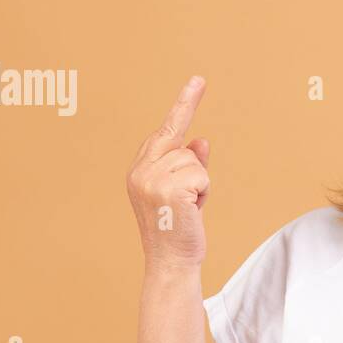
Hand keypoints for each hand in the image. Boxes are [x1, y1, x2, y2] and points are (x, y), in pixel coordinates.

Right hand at [126, 76, 211, 270]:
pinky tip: (191, 211)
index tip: (199, 80)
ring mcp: (151, 179)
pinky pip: (201, 176)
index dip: (183, 106)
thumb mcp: (185, 192)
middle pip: (181, 142)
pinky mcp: (167, 189)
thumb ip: (190, 165)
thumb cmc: (179, 229)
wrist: (172, 262)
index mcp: (140, 170)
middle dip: (192, 149)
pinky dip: (203, 194)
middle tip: (193, 146)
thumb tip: (200, 140)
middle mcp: (140, 171)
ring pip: (194, 161)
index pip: (165, 131)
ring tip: (187, 208)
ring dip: (200, 185)